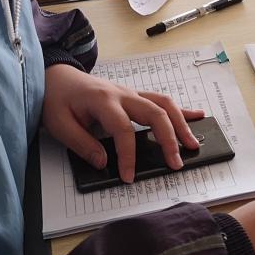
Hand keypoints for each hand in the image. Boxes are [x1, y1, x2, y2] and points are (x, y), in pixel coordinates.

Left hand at [43, 64, 202, 182]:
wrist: (57, 77)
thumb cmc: (57, 99)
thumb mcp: (60, 125)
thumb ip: (81, 144)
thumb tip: (104, 162)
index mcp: (103, 100)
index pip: (123, 129)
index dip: (128, 155)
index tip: (128, 176)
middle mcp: (122, 94)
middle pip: (154, 113)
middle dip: (168, 139)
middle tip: (176, 163)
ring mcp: (131, 93)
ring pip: (164, 105)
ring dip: (181, 125)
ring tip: (192, 145)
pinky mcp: (134, 97)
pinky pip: (161, 101)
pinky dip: (181, 110)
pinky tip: (197, 116)